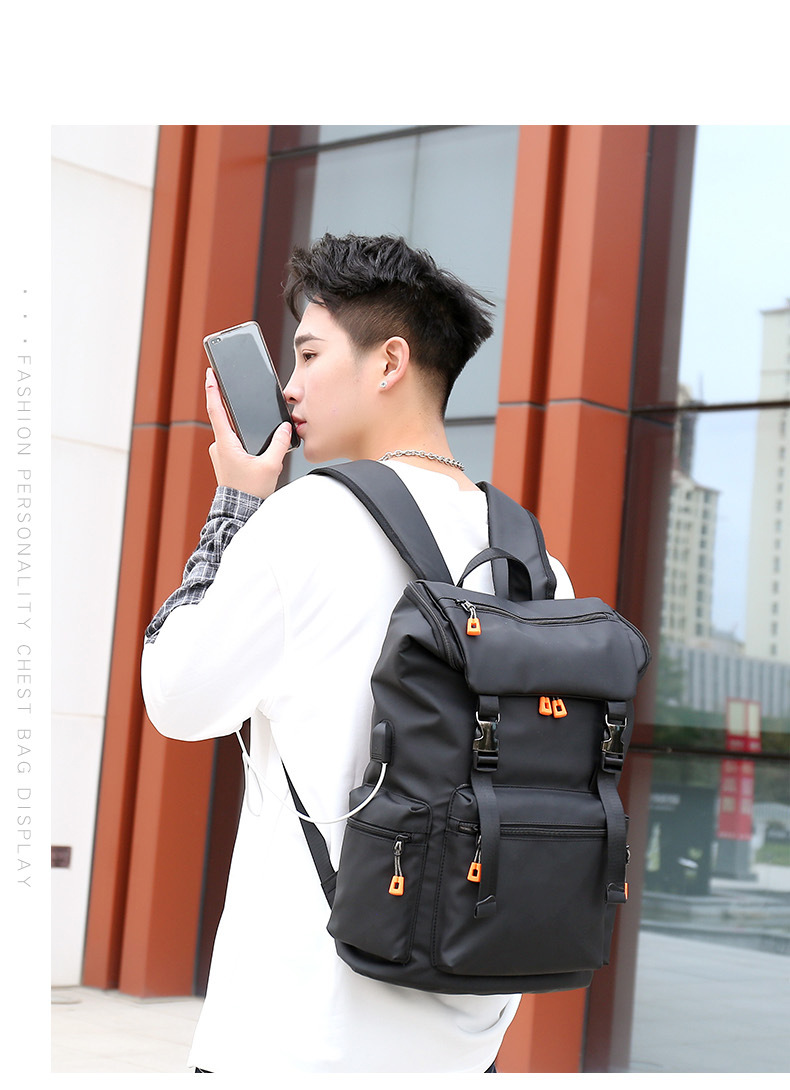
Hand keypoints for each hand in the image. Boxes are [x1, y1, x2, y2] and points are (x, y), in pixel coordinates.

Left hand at [205, 368, 292, 499]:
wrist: (240, 512)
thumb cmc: (251, 492)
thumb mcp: (270, 465)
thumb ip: (279, 443)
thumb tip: (283, 427)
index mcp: (226, 444)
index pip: (216, 410)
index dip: (212, 389)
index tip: (210, 374)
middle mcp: (219, 446)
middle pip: (224, 418)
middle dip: (233, 408)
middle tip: (236, 392)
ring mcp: (220, 454)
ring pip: (231, 433)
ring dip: (242, 428)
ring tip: (255, 430)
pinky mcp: (225, 461)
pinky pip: (233, 443)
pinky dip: (243, 440)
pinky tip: (255, 447)